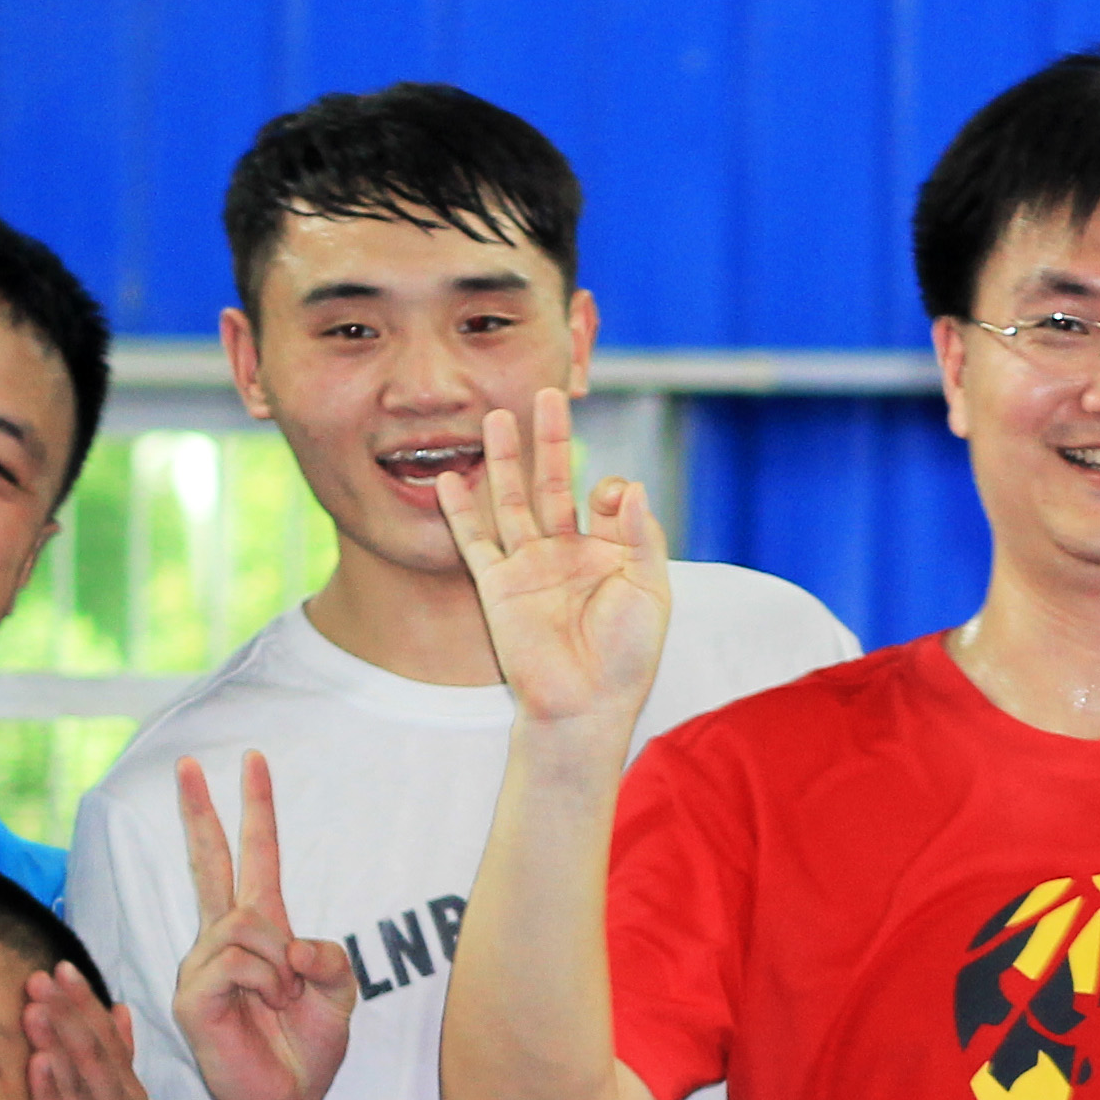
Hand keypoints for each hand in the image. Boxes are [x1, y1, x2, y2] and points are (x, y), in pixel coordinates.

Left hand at [11, 966, 145, 1099]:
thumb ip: (109, 1064)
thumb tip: (121, 1009)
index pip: (110, 1040)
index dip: (85, 1002)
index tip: (61, 968)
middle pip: (96, 1055)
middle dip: (67, 1013)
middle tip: (40, 977)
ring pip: (81, 1084)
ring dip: (57, 1042)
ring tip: (35, 1006)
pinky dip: (50, 1091)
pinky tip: (37, 1061)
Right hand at [169, 752, 359, 1099]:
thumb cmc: (306, 1049)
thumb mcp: (340, 994)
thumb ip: (331, 957)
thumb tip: (293, 943)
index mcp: (260, 932)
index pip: (254, 859)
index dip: (255, 812)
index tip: (253, 761)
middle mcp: (223, 940)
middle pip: (209, 862)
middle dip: (200, 811)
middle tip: (186, 761)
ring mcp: (201, 966)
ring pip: (245, 924)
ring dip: (280, 961)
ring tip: (284, 998)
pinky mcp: (192, 995)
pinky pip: (235, 962)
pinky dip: (266, 980)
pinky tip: (268, 1005)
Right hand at [433, 387, 669, 735]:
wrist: (585, 706)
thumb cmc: (626, 657)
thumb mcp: (649, 592)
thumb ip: (640, 536)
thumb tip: (629, 482)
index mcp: (609, 553)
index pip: (605, 499)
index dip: (609, 490)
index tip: (609, 496)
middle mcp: (567, 553)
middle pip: (555, 483)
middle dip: (551, 440)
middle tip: (547, 393)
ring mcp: (530, 566)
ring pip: (513, 500)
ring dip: (505, 460)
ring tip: (497, 417)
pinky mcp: (498, 585)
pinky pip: (475, 541)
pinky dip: (461, 511)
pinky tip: (450, 478)